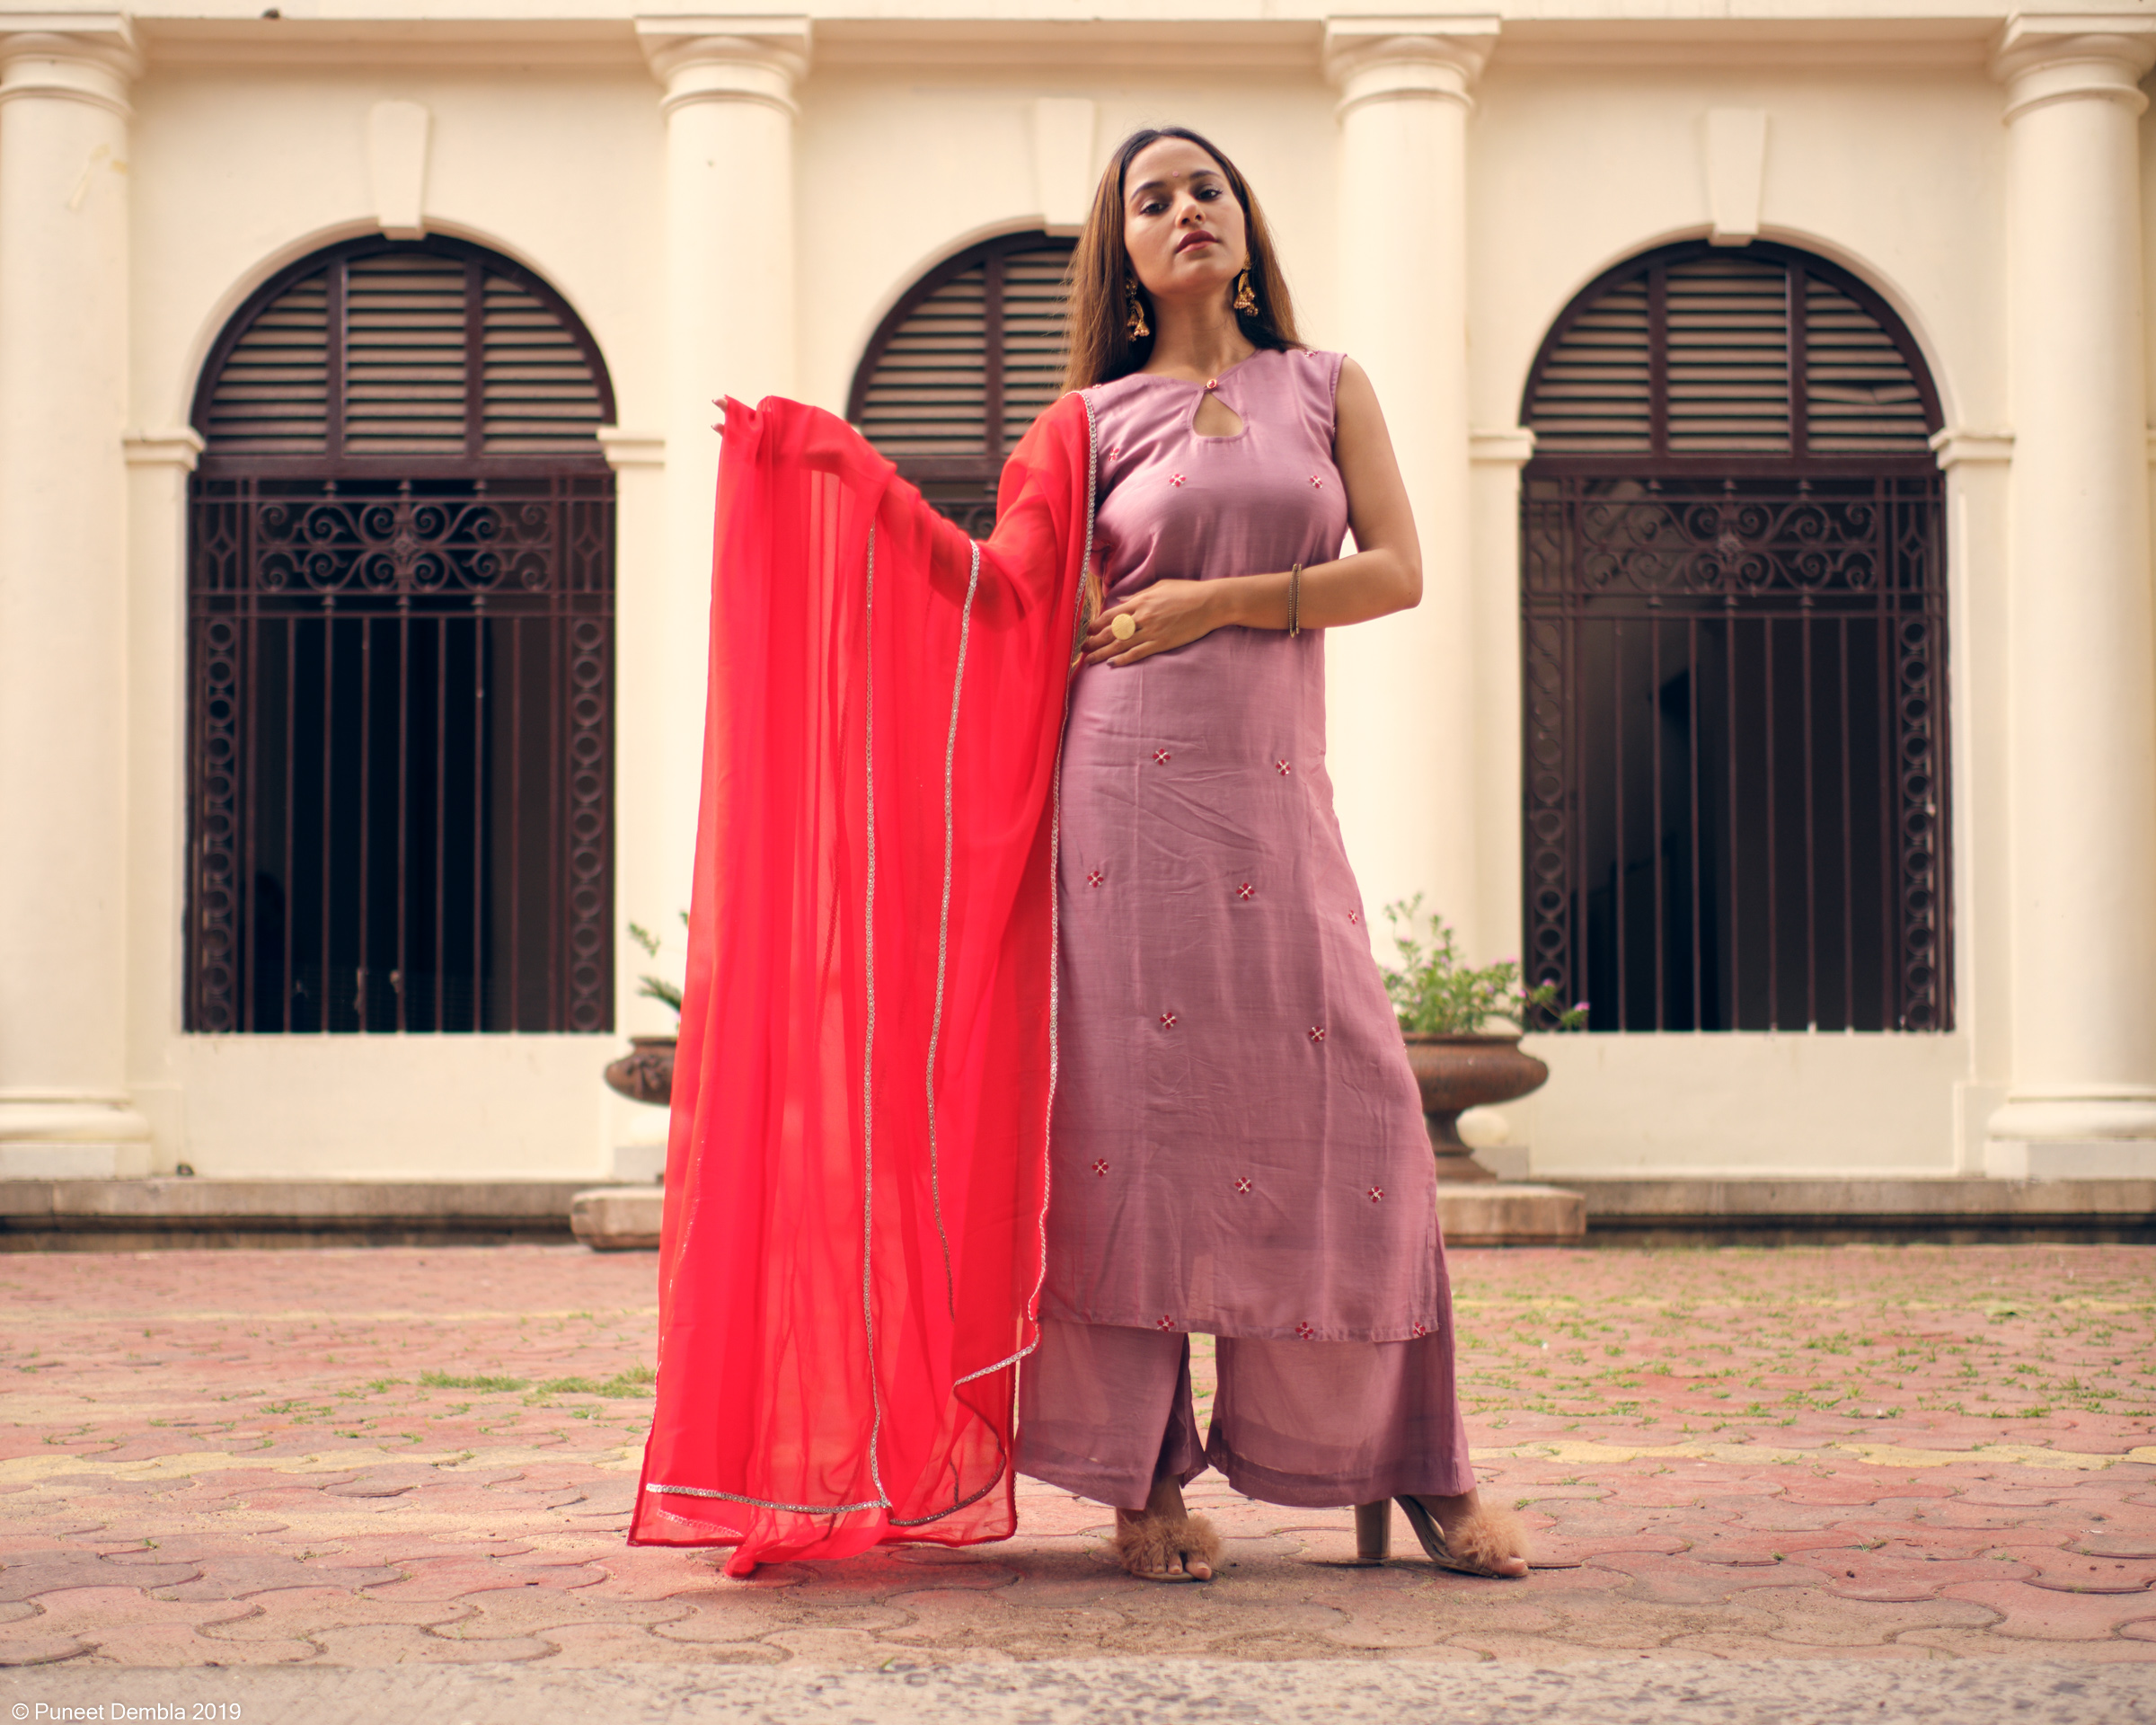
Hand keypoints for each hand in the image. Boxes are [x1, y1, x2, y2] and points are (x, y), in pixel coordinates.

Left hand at [1083, 580, 1223, 665]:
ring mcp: (1152, 631)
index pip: (1111, 614)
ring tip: (1089, 659)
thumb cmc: (1187, 591)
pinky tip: (1112, 664)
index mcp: (1141, 601)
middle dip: (1094, 641)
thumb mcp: (1160, 587)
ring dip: (1102, 653)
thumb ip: (1138, 595)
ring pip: (1120, 644)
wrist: (1210, 603)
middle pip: (1111, 631)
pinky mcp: (1162, 643)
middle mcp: (1142, 616)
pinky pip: (1138, 653)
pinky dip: (1123, 659)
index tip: (1087, 631)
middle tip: (1082, 648)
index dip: (1096, 624)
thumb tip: (1122, 601)